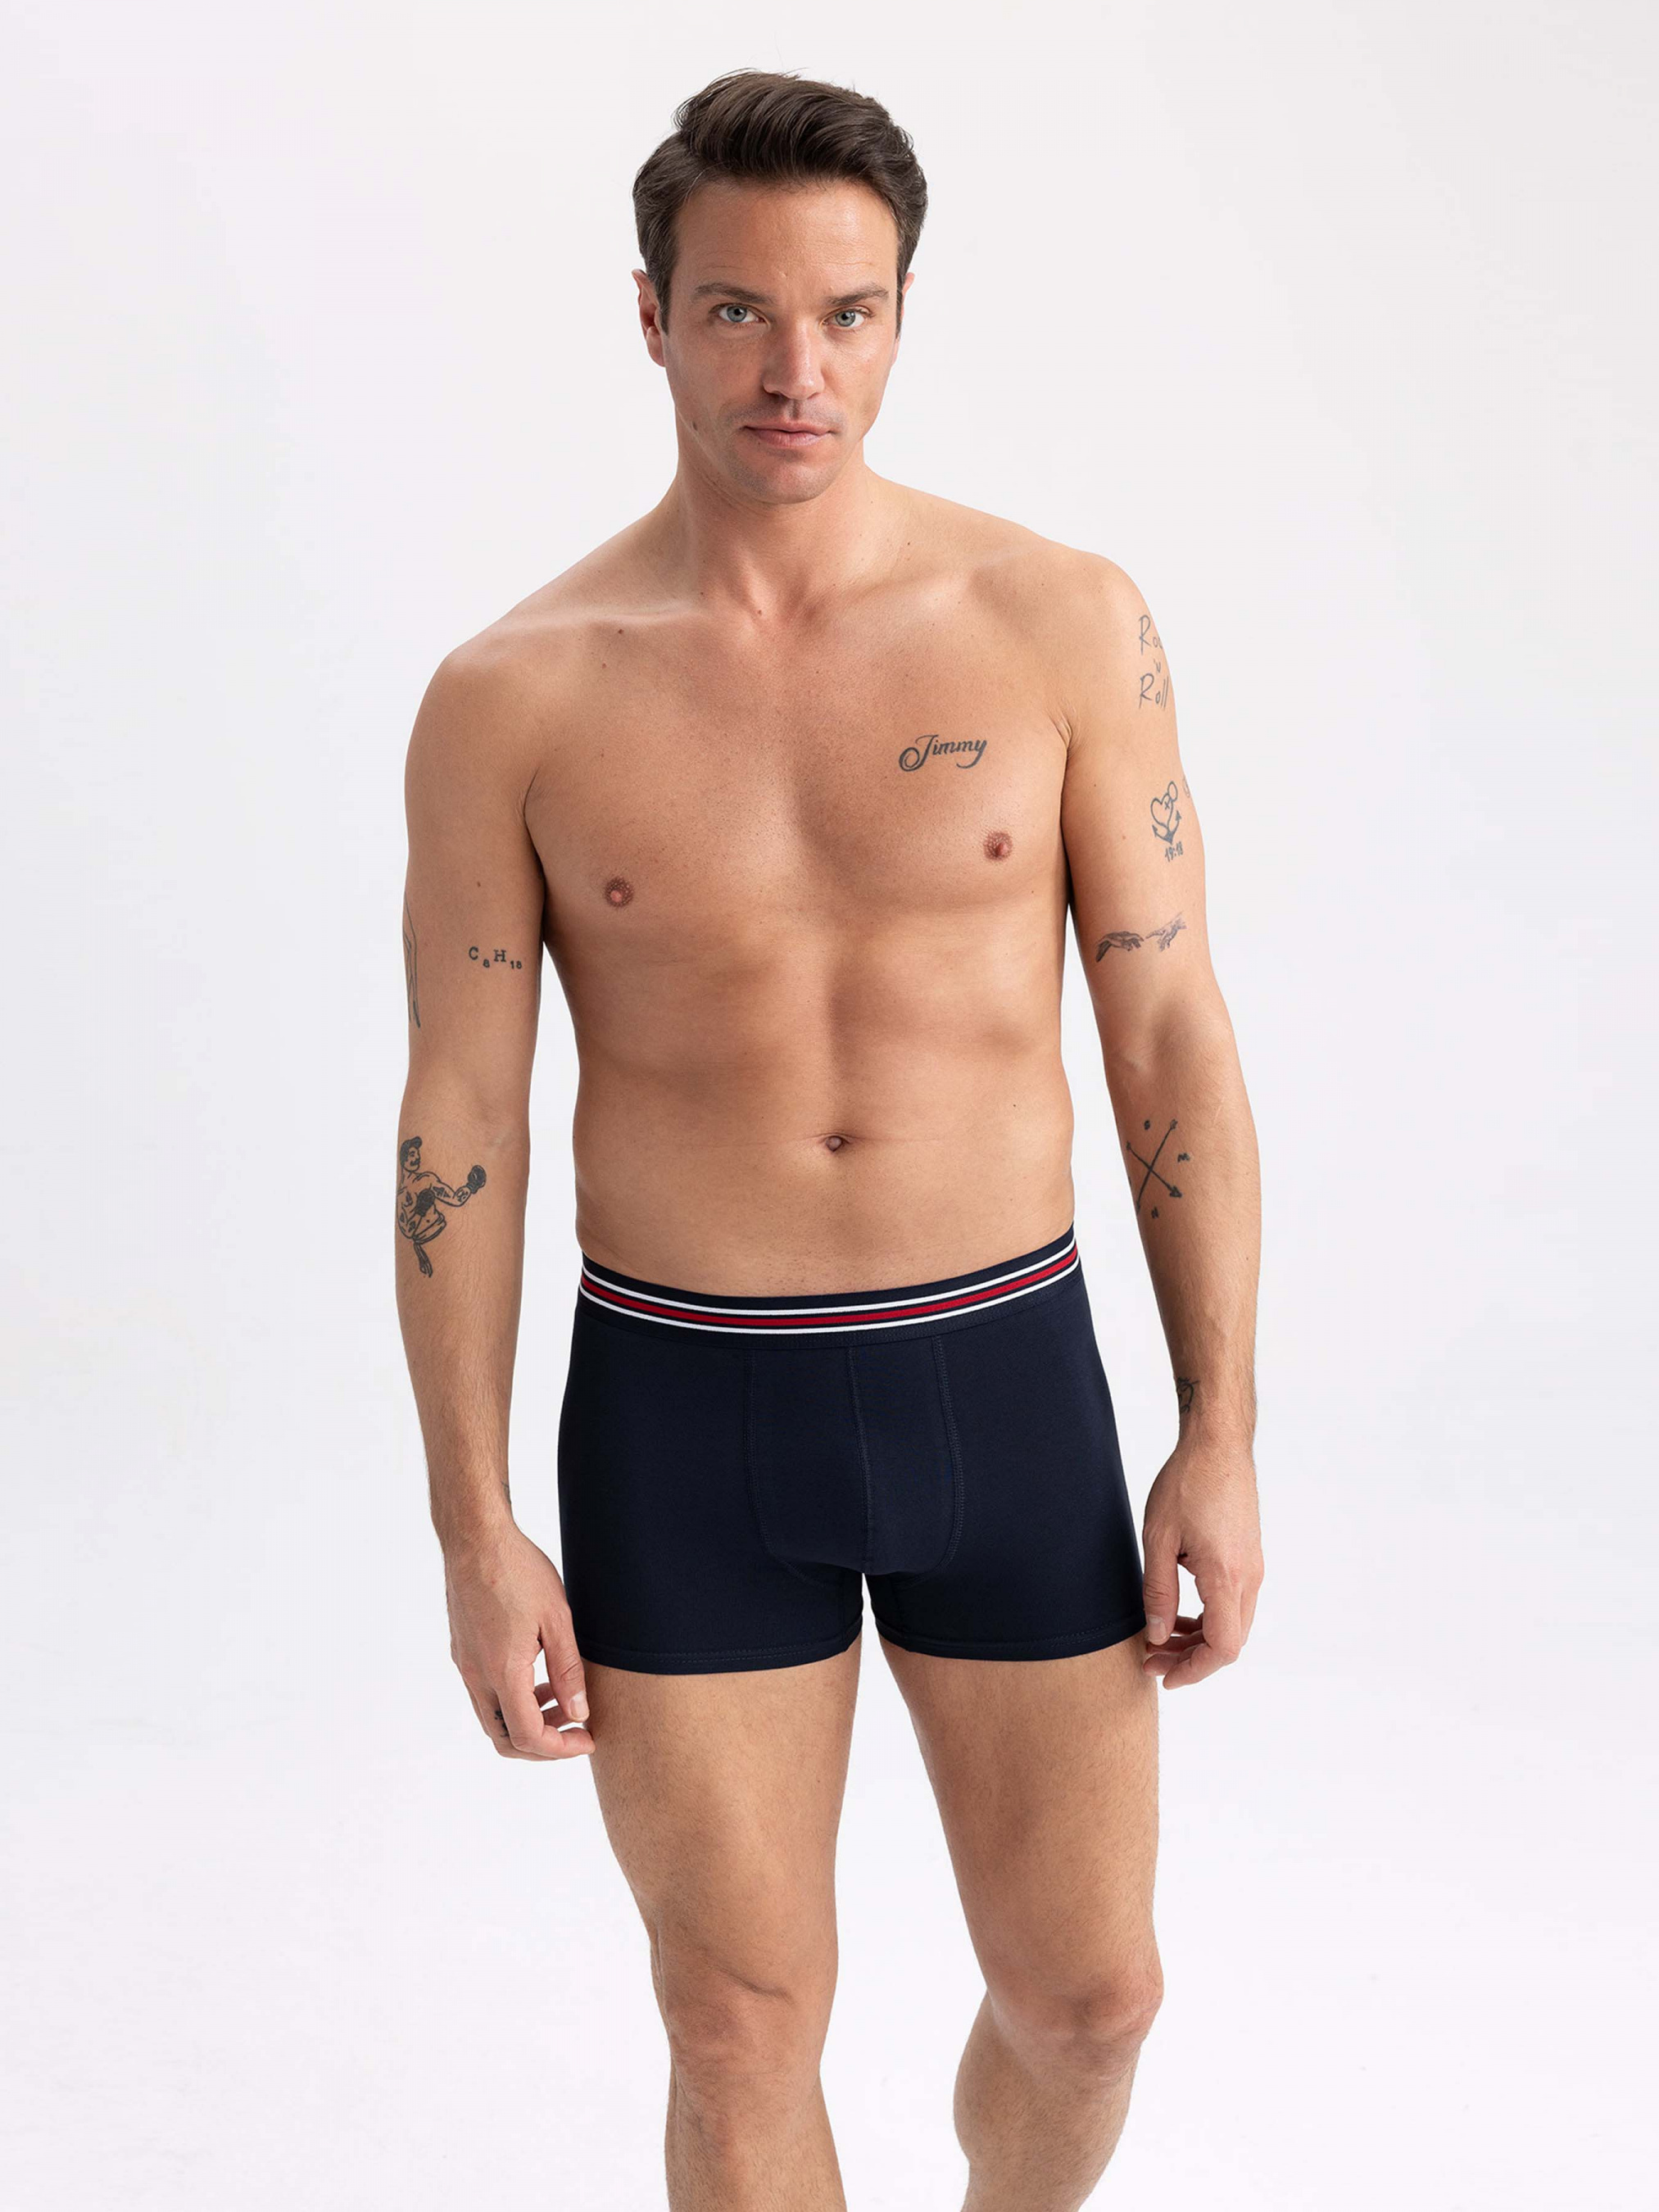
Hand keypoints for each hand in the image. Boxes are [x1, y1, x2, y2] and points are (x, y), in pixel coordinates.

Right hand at [443, 1525, 593, 1758]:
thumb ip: (568, 1670)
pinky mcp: (463, 1652)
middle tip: (576, 1729)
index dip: (561, 1749)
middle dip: (543, 1745)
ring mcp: (466, 1665)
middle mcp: (477, 1676)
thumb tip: (579, 1712)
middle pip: (504, 1739)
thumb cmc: (518, 1571)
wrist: (475, 1538)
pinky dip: (512, 1700)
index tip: (588, 1738)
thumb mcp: (557, 1619)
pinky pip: (485, 1695)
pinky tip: (538, 1677)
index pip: (528, 1736)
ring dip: (528, 1721)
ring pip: (493, 1718)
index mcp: (503, 1672)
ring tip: (563, 1701)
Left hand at [1141, 1441, 1262, 1688]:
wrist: (1218, 1444)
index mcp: (1226, 1576)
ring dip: (1198, 1638)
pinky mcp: (1249, 1557)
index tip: (1163, 1675)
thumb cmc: (1186, 1483)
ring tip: (1160, 1637)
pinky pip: (1233, 1602)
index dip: (1194, 1671)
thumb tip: (1158, 1636)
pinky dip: (1208, 1617)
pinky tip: (1179, 1612)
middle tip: (1150, 1658)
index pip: (1223, 1647)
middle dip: (1190, 1659)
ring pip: (1232, 1623)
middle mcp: (1249, 1577)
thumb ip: (1159, 1592)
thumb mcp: (1158, 1538)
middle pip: (1229, 1641)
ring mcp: (1253, 1567)